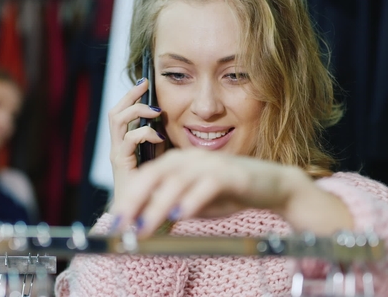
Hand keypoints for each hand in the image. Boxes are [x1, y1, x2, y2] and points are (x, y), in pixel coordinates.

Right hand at [108, 78, 164, 200]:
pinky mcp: (121, 163)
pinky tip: (159, 136)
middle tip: (145, 84)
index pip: (123, 113)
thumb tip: (171, 119)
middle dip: (130, 95)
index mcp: (125, 143)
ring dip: (137, 110)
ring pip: (117, 120)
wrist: (145, 216)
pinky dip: (144, 133)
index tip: (146, 83)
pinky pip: (128, 139)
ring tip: (155, 110)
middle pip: (115, 111)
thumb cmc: (155, 188)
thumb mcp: (159, 158)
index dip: (132, 96)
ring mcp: (117, 154)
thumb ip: (161, 140)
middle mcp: (117, 146)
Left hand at [109, 148, 352, 236]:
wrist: (271, 186)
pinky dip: (192, 201)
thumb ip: (170, 209)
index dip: (128, 199)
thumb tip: (143, 224)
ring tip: (144, 227)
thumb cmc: (230, 192)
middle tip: (121, 225)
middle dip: (134, 200)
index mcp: (178, 162)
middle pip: (154, 174)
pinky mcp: (230, 174)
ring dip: (157, 206)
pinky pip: (207, 185)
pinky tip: (180, 215)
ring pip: (177, 182)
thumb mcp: (193, 203)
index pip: (145, 177)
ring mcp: (210, 164)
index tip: (116, 223)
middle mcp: (190, 158)